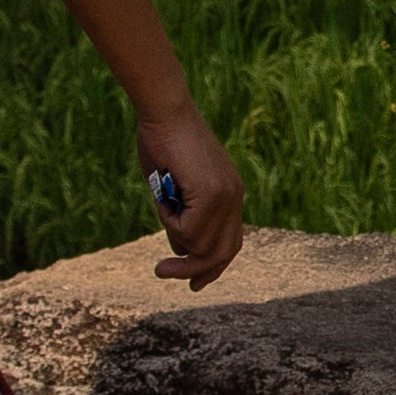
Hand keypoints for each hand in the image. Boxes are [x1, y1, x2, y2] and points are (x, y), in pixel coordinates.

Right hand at [136, 106, 246, 286]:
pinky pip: (188, 231)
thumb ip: (180, 217)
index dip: (213, 266)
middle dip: (193, 270)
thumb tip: (181, 250)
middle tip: (161, 272)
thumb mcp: (171, 189)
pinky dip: (169, 221)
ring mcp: (226, 195)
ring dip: (172, 232)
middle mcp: (234, 196)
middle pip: (222, 252)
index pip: (230, 242)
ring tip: (162, 201)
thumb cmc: (162, 141)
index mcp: (230, 193)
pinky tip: (165, 194)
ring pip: (200, 244)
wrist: (165, 111)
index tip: (195, 283)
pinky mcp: (212, 194)